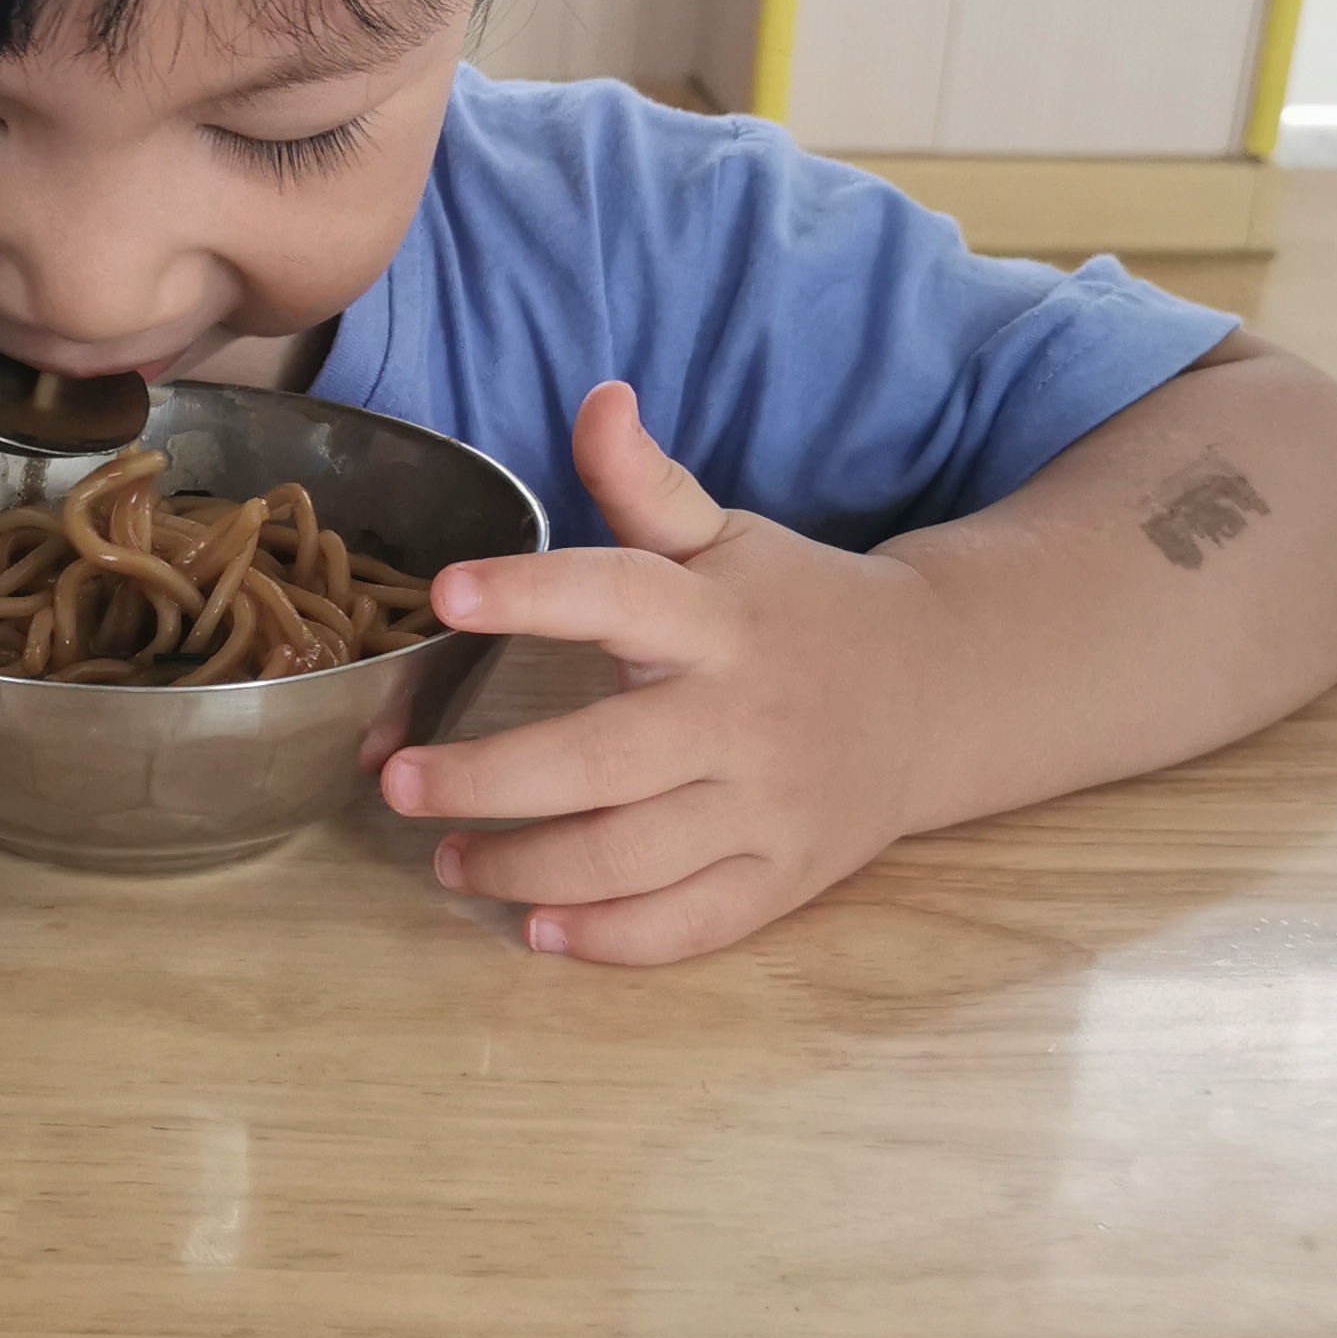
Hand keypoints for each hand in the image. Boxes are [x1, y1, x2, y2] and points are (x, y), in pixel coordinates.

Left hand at [379, 382, 945, 964]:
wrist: (939, 693)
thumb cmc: (798, 610)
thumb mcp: (727, 537)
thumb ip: (646, 484)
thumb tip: (596, 398)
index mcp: (717, 619)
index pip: (617, 594)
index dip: (530, 593)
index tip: (446, 593)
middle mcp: (740, 716)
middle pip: (601, 761)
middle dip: (486, 780)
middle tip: (397, 782)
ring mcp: (766, 806)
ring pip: (631, 858)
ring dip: (524, 869)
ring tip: (448, 860)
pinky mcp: (782, 878)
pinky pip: (689, 925)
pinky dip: (609, 939)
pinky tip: (535, 929)